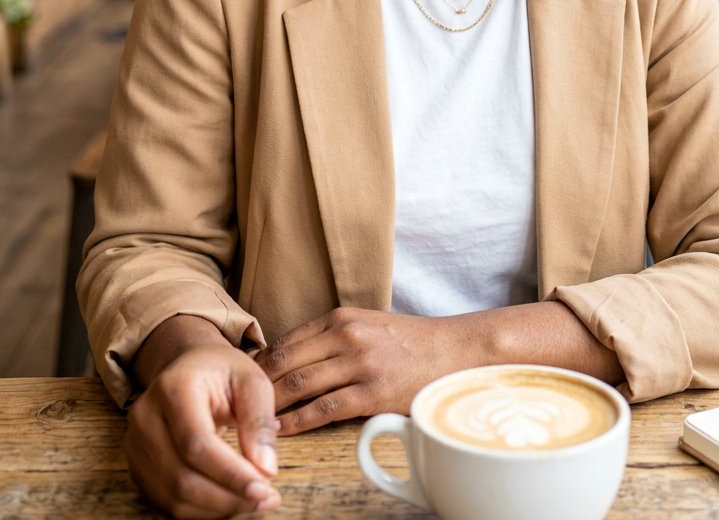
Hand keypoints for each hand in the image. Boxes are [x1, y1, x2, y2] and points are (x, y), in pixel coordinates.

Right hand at [124, 344, 281, 518]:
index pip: (196, 443)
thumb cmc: (223, 371)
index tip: (264, 488)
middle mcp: (145, 416)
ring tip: (253, 501)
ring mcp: (135, 444)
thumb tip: (266, 469)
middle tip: (266, 498)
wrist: (189, 365)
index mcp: (174, 387)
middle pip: (181, 477)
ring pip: (173, 496)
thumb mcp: (251, 381)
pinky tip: (229, 500)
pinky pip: (167, 501)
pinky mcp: (137, 465)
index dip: (230, 473)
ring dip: (217, 508)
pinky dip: (202, 509)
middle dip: (227, 496)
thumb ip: (260, 422)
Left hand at [256, 306, 487, 434]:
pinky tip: (280, 431)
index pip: (287, 340)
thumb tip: (294, 358)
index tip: (240, 380)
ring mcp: (360, 363)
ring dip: (270, 405)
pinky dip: (297, 421)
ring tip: (250, 421)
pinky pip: (325, 409)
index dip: (259, 363)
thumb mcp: (368, 324)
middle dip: (256, 385)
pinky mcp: (373, 392)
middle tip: (235, 404)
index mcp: (342, 317)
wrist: (453, 351)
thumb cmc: (408, 342)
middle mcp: (347, 335)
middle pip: (286, 362)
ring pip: (300, 386)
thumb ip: (333, 336)